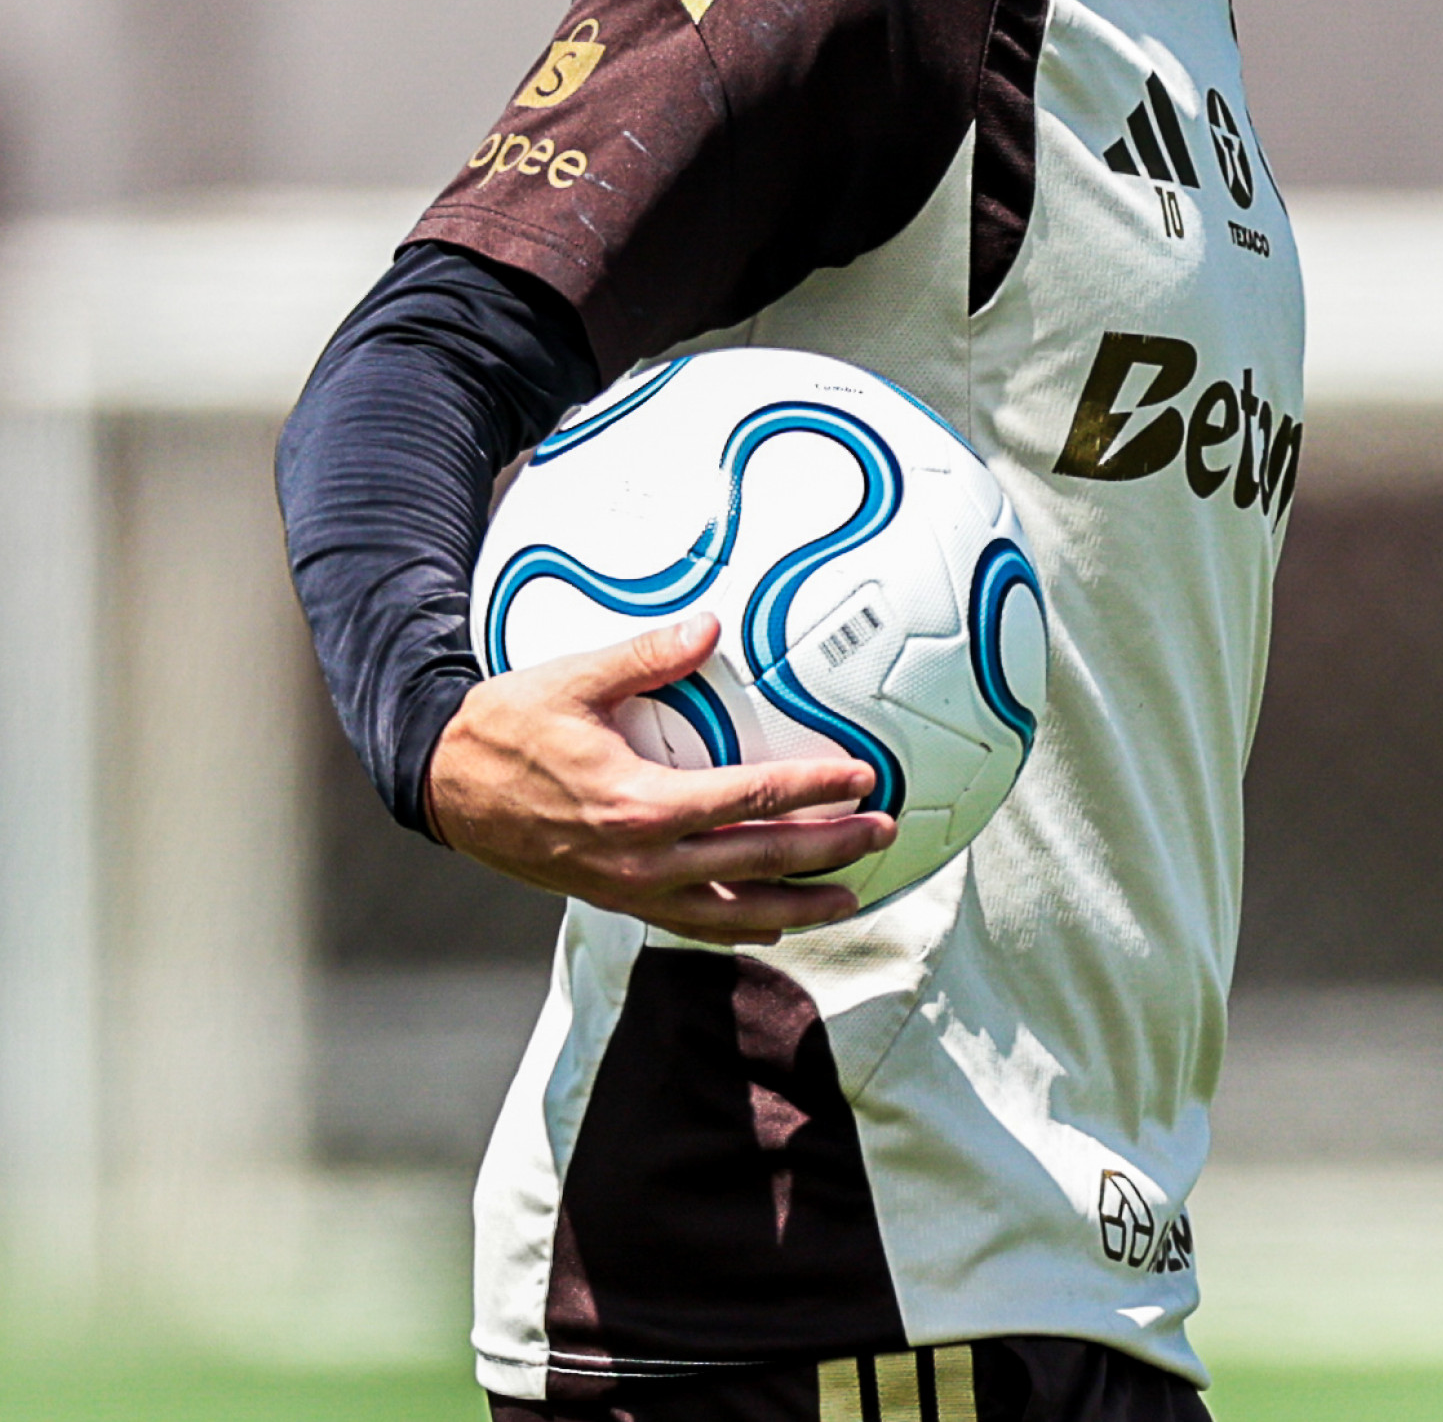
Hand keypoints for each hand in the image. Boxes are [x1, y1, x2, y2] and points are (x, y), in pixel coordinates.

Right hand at [425, 612, 894, 942]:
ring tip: (851, 898)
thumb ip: (648, 654)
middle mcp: (642, 860)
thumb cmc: (509, 724)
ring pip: (733, 910)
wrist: (445, 785)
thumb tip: (711, 624)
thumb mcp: (575, 677)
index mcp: (640, 803)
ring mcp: (629, 889)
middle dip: (829, 849)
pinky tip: (775, 924)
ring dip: (799, 905)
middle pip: (758, 859)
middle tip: (885, 830)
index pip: (750, 798)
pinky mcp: (614, 900)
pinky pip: (691, 924)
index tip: (864, 777)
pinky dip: (741, 927)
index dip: (814, 790)